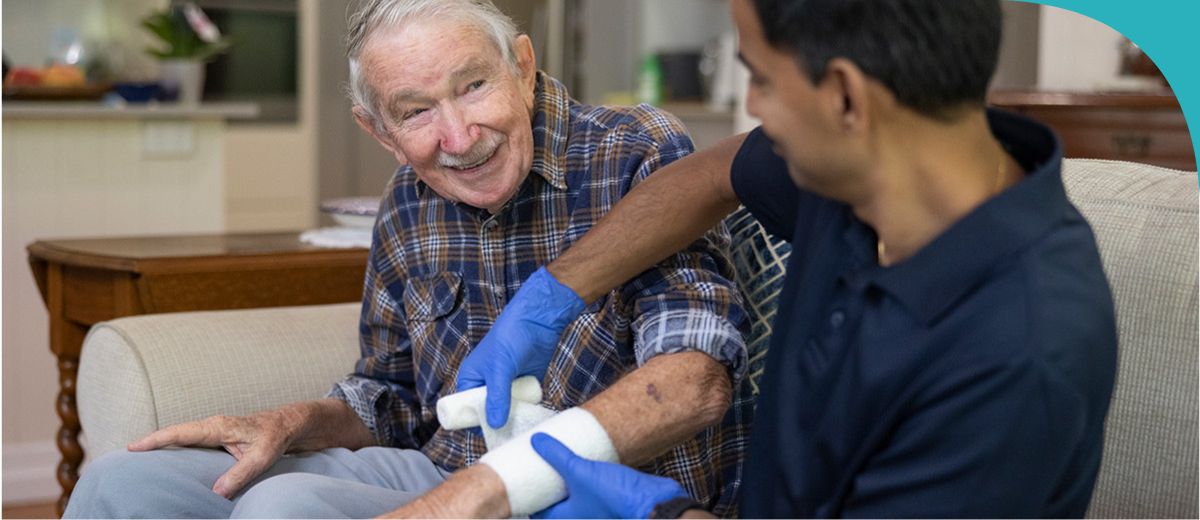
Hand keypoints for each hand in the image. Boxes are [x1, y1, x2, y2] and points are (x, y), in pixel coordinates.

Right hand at [127, 409, 298, 497]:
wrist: (287, 425)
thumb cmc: (274, 437)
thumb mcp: (260, 457)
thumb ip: (239, 474)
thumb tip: (216, 493)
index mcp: (218, 427)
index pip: (180, 433)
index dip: (156, 440)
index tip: (133, 447)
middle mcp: (211, 426)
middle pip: (174, 433)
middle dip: (150, 441)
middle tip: (125, 453)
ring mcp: (212, 430)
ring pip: (181, 436)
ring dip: (161, 444)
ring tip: (138, 457)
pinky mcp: (215, 437)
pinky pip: (189, 441)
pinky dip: (175, 447)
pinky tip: (166, 460)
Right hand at [456, 267, 584, 427]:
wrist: (538, 320)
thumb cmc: (511, 337)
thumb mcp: (500, 369)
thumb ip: (496, 396)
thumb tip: (494, 424)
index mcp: (471, 379)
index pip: (465, 408)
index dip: (471, 424)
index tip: (485, 439)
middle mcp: (487, 384)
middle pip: (487, 413)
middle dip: (494, 426)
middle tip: (505, 440)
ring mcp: (507, 386)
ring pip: (506, 411)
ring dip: (512, 422)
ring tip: (520, 435)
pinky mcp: (525, 385)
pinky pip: (523, 405)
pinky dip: (527, 414)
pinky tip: (532, 424)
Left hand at [530, 433, 689, 518]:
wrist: (653, 502)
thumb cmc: (614, 496)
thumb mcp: (579, 471)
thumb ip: (557, 456)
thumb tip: (536, 441)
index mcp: (565, 519)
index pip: (538, 512)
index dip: (529, 496)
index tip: (524, 477)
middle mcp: (579, 519)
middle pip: (556, 504)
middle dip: (549, 486)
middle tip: (541, 466)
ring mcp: (595, 513)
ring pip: (575, 498)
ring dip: (568, 484)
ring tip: (560, 461)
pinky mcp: (609, 503)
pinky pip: (590, 492)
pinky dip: (585, 481)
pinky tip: (586, 463)